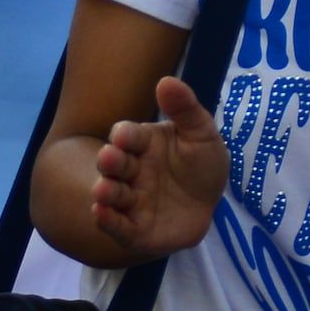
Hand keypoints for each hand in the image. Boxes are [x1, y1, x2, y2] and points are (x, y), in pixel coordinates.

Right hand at [84, 76, 227, 260]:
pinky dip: (107, 221)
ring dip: (105, 193)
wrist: (209, 205)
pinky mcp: (135, 230)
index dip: (125, 136)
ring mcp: (131, 201)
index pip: (128, 136)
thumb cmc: (201, 165)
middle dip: (110, 162)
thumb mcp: (202, 134)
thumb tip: (166, 80)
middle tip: (108, 159)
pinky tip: (100, 214)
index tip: (124, 135)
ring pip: (112, 195)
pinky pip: (118, 226)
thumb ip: (186, 109)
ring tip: (102, 191)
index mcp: (143, 144)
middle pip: (115, 165)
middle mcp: (131, 171)